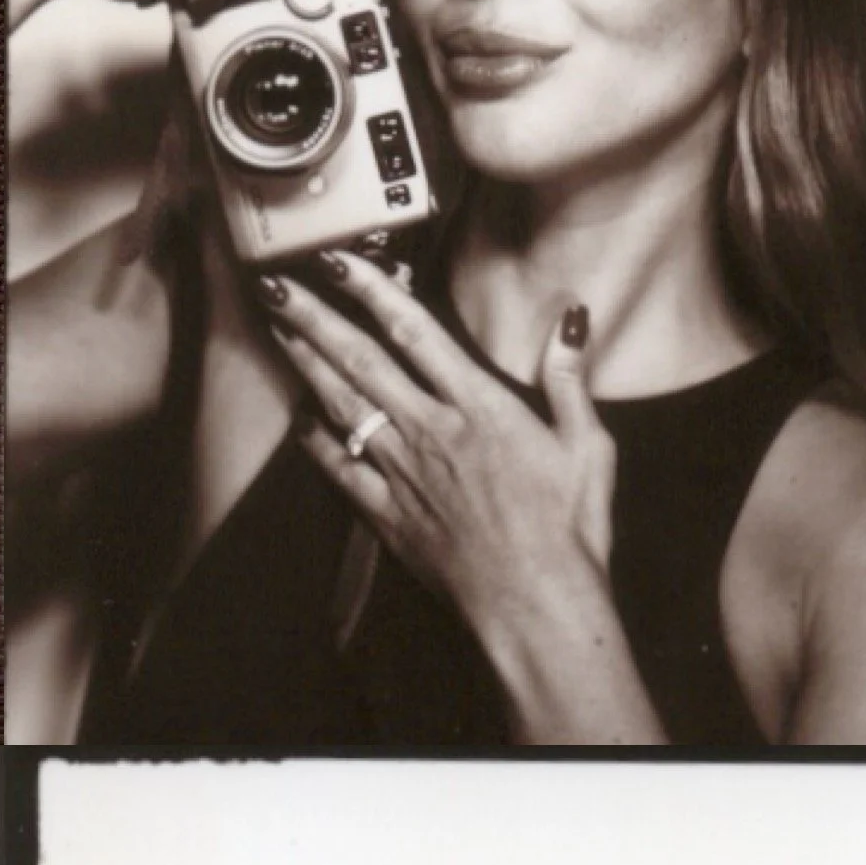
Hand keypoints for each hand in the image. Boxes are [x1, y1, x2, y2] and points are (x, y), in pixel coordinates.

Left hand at [256, 255, 616, 634]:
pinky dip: (315, 441)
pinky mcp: (388, 515)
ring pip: (341, 406)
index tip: (338, 259)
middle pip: (360, 360)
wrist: (534, 604)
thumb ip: (569, 379)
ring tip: (277, 330)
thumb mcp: (588, 446)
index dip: (371, 288)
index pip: (414, 330)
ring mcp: (402, 473)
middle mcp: (430, 430)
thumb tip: (571, 319)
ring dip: (305, 364)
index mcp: (479, 406)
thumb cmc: (568, 529)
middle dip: (314, 317)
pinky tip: (299, 417)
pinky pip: (339, 470)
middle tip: (277, 284)